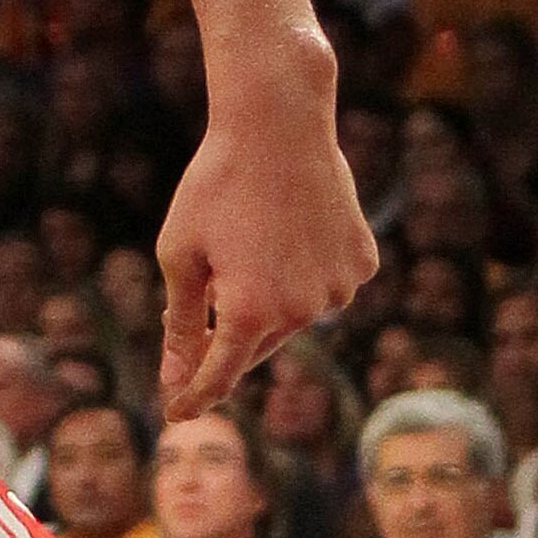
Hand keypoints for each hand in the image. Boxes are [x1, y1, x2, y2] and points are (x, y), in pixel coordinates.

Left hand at [152, 61, 374, 419]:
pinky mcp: (361, 261)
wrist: (278, 122)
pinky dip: (302, 272)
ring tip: (245, 247)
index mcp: (252, 311)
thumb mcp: (181, 254)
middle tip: (197, 315)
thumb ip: (182, 324)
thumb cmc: (215, 185)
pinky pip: (324, 283)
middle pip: (254, 345)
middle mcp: (303, 310)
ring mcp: (339, 287)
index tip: (175, 415)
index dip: (194, 396)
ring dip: (266, 300)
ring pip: (293, 315)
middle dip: (224, 339)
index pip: (218, 375)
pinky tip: (286, 232)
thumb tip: (177, 378)